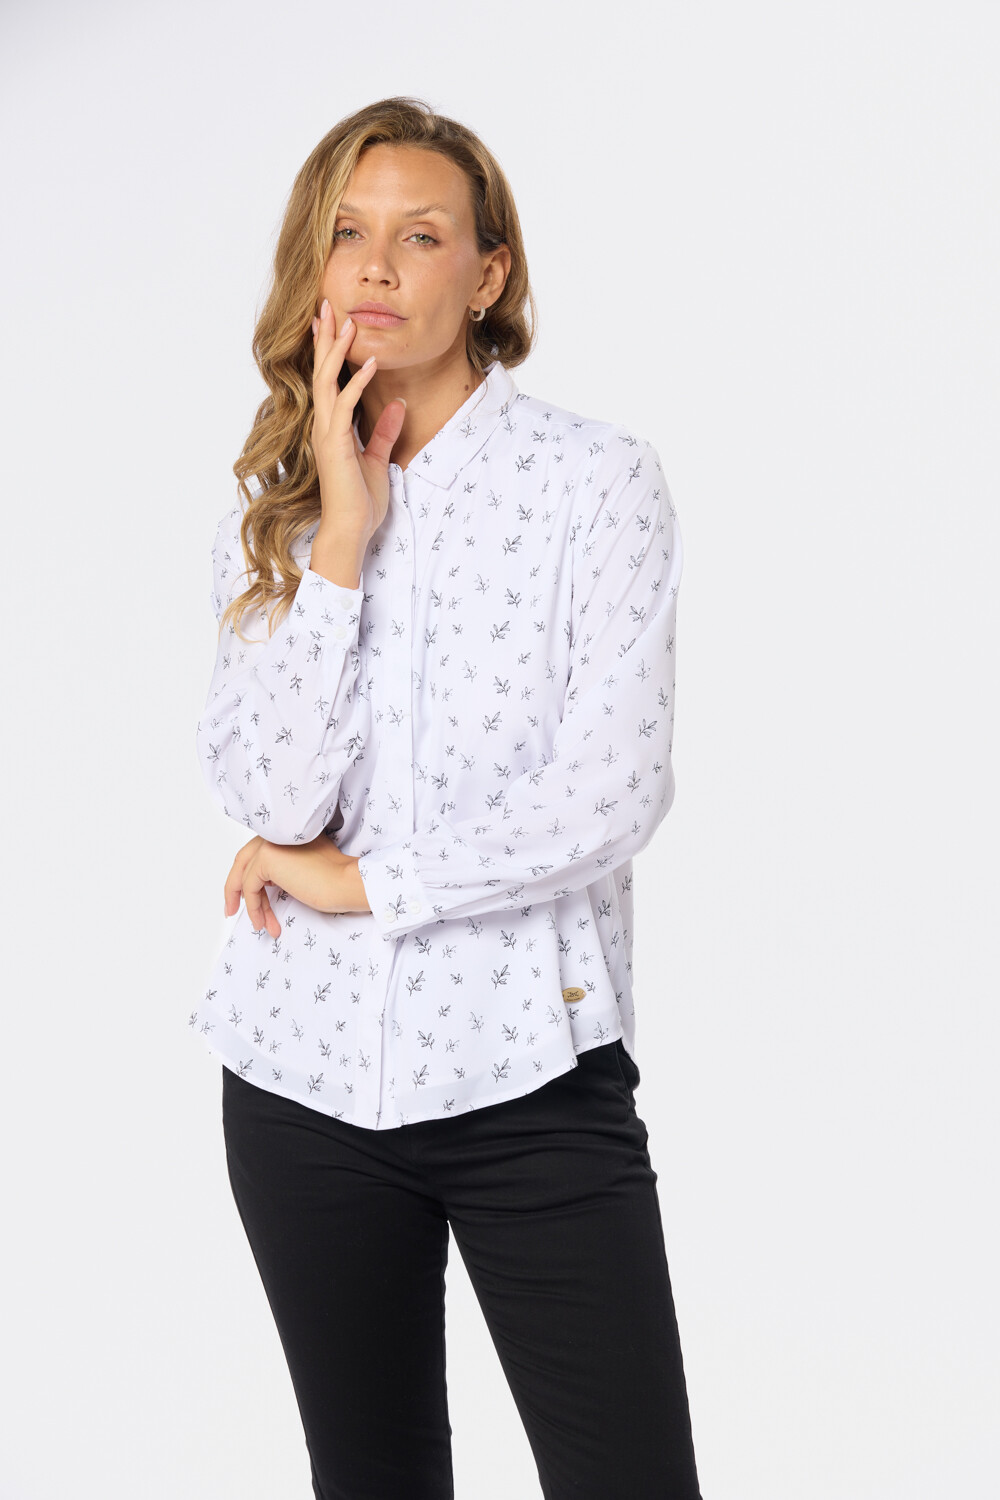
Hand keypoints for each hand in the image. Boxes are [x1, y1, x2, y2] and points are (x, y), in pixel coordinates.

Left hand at [223, 833, 371, 939]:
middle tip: (233, 910)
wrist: (346, 883)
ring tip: (260, 925)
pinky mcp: (267, 858)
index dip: (248, 876)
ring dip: (251, 905)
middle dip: (236, 888)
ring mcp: (270, 843)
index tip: (246, 898)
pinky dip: (253, 906)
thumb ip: (285, 867)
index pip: (257, 853)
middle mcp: (276, 833)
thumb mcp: (304, 869)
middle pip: (244, 860)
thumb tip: (266, 883)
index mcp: (287, 833)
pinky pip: (249, 886)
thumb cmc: (335, 881)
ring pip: (245, 876)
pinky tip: (262, 921)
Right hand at [309, 297, 406, 543]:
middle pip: (321, 371)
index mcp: (331, 427)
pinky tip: (369, 363)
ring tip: (349, 321)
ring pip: (326, 380)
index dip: (329, 350)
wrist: (350, 529)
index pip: (327, 379)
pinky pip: (343, 404)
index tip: (332, 322)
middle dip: (325, 337)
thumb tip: (397, 405)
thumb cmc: (360, 501)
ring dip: (338, 350)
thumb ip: (384, 431)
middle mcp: (324, 424)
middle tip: (327, 304)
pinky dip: (356, 382)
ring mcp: (326, 433)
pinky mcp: (335, 443)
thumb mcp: (378, 459)